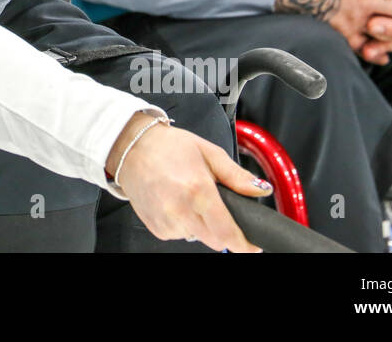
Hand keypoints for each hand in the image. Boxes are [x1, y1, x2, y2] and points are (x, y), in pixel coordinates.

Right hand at [106, 112, 269, 251]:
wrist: (130, 147)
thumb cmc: (167, 146)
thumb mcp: (209, 153)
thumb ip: (237, 176)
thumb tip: (261, 190)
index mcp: (198, 190)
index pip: (228, 233)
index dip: (244, 244)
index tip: (252, 245)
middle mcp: (181, 210)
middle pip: (215, 241)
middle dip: (223, 230)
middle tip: (216, 208)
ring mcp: (166, 221)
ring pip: (197, 237)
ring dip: (201, 225)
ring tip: (190, 198)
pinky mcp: (156, 227)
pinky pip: (179, 234)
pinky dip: (183, 224)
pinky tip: (175, 202)